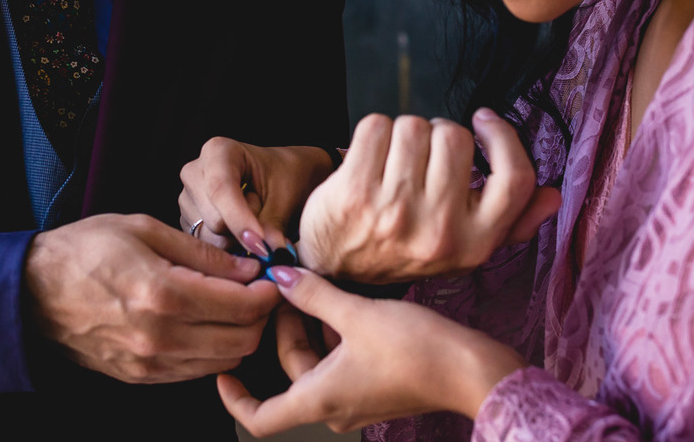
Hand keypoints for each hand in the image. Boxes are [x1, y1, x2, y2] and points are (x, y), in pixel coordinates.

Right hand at [23, 213, 280, 383]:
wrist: (31, 292)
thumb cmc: (84, 250)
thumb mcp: (145, 230)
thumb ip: (203, 253)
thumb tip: (248, 267)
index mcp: (163, 294)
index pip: (242, 305)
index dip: (269, 290)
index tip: (272, 274)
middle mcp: (160, 337)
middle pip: (242, 340)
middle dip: (262, 315)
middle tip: (262, 289)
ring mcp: (150, 362)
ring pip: (224, 361)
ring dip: (242, 335)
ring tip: (239, 304)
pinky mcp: (141, 376)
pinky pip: (197, 371)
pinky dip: (215, 350)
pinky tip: (210, 323)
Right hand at [179, 139, 336, 255]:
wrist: (285, 177)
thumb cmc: (287, 178)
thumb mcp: (287, 196)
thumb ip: (275, 225)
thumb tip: (272, 254)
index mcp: (218, 151)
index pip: (221, 190)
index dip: (240, 220)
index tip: (262, 245)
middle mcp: (194, 172)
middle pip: (213, 219)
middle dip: (243, 228)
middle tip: (265, 212)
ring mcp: (187, 197)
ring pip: (209, 237)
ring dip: (237, 238)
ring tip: (253, 215)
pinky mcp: (188, 220)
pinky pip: (206, 246)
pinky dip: (229, 244)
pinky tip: (240, 226)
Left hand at [218, 267, 525, 434]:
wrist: (470, 368)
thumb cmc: (414, 348)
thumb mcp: (356, 314)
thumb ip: (314, 296)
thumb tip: (281, 277)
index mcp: (319, 399)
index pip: (260, 417)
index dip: (234, 396)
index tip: (223, 369)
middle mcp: (334, 408)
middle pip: (291, 372)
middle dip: (285, 331)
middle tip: (286, 289)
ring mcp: (357, 400)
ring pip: (317, 365)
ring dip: (313, 329)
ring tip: (316, 289)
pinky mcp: (377, 388)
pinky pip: (341, 364)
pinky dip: (336, 336)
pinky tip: (345, 304)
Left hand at [296, 109, 560, 282]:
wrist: (336, 269)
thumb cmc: (404, 249)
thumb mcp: (464, 248)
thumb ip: (512, 221)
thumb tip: (553, 196)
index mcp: (474, 243)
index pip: (514, 177)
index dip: (503, 138)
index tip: (485, 123)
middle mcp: (438, 231)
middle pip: (455, 137)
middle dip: (438, 135)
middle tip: (422, 158)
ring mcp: (395, 211)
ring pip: (415, 126)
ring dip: (404, 133)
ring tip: (395, 162)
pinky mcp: (355, 191)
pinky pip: (377, 126)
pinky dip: (374, 132)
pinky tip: (369, 158)